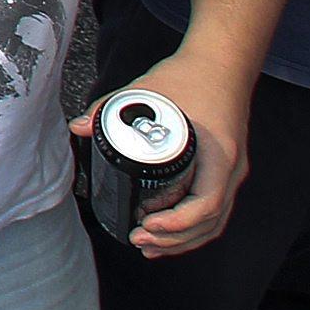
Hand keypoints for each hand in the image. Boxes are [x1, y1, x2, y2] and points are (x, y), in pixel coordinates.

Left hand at [84, 52, 248, 257]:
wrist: (222, 63)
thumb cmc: (189, 76)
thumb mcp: (146, 89)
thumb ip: (109, 107)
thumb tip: (77, 127)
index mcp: (219, 154)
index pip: (206, 204)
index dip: (177, 223)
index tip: (146, 224)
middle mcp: (231, 170)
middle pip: (210, 222)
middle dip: (174, 239)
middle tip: (137, 239)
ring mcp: (232, 173)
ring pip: (214, 222)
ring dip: (183, 240)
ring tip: (149, 246)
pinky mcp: (226, 172)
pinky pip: (215, 210)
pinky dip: (193, 227)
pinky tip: (168, 234)